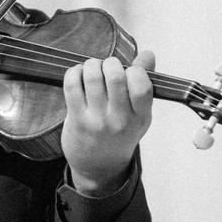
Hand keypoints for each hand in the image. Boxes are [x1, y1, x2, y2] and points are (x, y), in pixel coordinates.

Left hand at [60, 51, 154, 194]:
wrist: (99, 166)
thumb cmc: (119, 134)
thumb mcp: (139, 114)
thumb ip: (144, 83)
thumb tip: (148, 55)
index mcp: (141, 116)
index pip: (142, 87)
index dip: (135, 70)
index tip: (128, 70)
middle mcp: (120, 120)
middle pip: (115, 77)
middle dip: (110, 62)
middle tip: (107, 66)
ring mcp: (97, 121)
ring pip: (93, 77)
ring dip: (91, 65)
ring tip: (92, 68)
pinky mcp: (76, 120)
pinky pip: (72, 86)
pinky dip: (74, 72)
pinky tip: (78, 74)